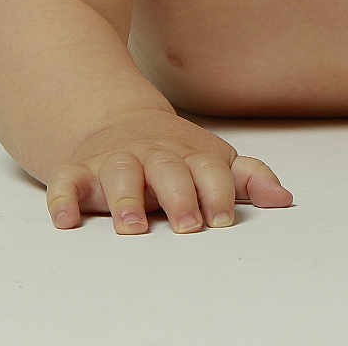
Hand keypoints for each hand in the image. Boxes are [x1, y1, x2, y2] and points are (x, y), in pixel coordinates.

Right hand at [46, 108, 293, 234]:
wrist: (115, 120)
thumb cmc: (173, 154)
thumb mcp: (211, 160)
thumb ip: (247, 179)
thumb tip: (284, 199)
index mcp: (188, 155)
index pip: (208, 169)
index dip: (217, 192)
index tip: (222, 220)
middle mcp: (152, 155)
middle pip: (168, 170)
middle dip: (179, 196)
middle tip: (188, 225)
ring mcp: (115, 160)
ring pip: (119, 172)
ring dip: (125, 198)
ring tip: (132, 227)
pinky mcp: (79, 171)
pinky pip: (66, 181)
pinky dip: (63, 198)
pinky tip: (67, 221)